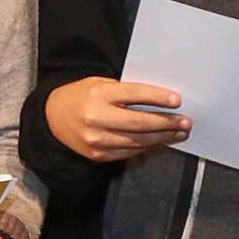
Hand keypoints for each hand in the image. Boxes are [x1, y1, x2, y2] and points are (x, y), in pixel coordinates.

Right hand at [46, 77, 191, 163]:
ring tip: (178, 133)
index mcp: (99, 94)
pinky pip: (128, 152)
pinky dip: (146, 147)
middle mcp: (96, 118)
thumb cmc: (82, 96)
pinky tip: (158, 141)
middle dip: (166, 123)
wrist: (53, 118)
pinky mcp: (97, 155)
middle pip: (139, 123)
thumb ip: (125, 92)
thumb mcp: (100, 84)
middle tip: (185, 122)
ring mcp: (96, 140)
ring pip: (137, 141)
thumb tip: (160, 100)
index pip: (134, 94)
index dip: (158, 98)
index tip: (177, 101)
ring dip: (162, 138)